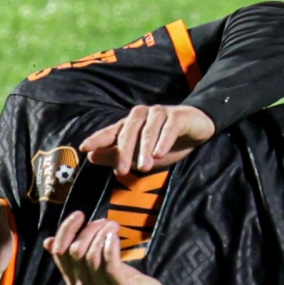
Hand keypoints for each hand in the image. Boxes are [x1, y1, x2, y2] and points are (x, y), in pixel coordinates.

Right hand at [44, 211, 169, 284]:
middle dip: (88, 230)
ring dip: (102, 234)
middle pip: (75, 251)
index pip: (59, 252)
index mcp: (72, 280)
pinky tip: (115, 236)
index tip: (79, 215)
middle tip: (104, 222)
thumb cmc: (119, 282)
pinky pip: (110, 264)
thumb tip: (48, 241)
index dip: (66, 230)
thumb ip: (74, 257)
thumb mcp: (94, 269)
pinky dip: (110, 246)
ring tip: (113, 225)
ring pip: (91, 256)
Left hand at [80, 104, 215, 174]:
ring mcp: (159, 114)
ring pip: (147, 130)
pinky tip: (160, 153)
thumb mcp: (141, 155)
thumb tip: (92, 157)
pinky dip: (163, 140)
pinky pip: (168, 127)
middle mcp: (142, 116)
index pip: (111, 131)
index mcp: (130, 124)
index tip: (85, 148)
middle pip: (128, 132)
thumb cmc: (167, 143)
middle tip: (122, 171)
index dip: (98, 138)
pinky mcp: (178, 116)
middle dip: (124, 152)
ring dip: (144, 149)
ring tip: (144, 167)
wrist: (198, 129)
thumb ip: (118, 155)